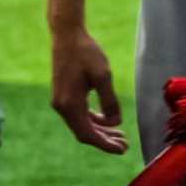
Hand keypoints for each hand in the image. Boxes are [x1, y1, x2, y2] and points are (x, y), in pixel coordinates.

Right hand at [50, 23, 125, 153]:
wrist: (67, 35)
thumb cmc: (86, 52)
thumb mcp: (103, 75)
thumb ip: (109, 101)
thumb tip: (115, 123)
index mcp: (70, 104)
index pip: (88, 134)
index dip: (106, 145)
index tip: (122, 150)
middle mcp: (62, 107)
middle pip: (85, 133)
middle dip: (105, 140)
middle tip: (125, 145)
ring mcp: (61, 102)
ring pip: (82, 125)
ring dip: (101, 131)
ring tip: (120, 135)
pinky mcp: (63, 95)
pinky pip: (79, 115)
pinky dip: (93, 120)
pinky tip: (108, 120)